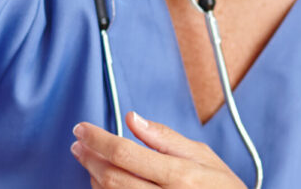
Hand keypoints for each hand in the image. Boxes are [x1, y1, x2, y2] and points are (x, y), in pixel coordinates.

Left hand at [70, 111, 246, 188]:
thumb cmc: (221, 187)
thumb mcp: (202, 156)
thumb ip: (165, 138)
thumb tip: (133, 118)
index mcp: (179, 175)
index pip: (125, 153)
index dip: (97, 139)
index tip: (81, 129)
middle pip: (111, 177)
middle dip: (89, 157)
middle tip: (79, 143)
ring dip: (92, 175)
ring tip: (89, 159)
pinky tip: (102, 181)